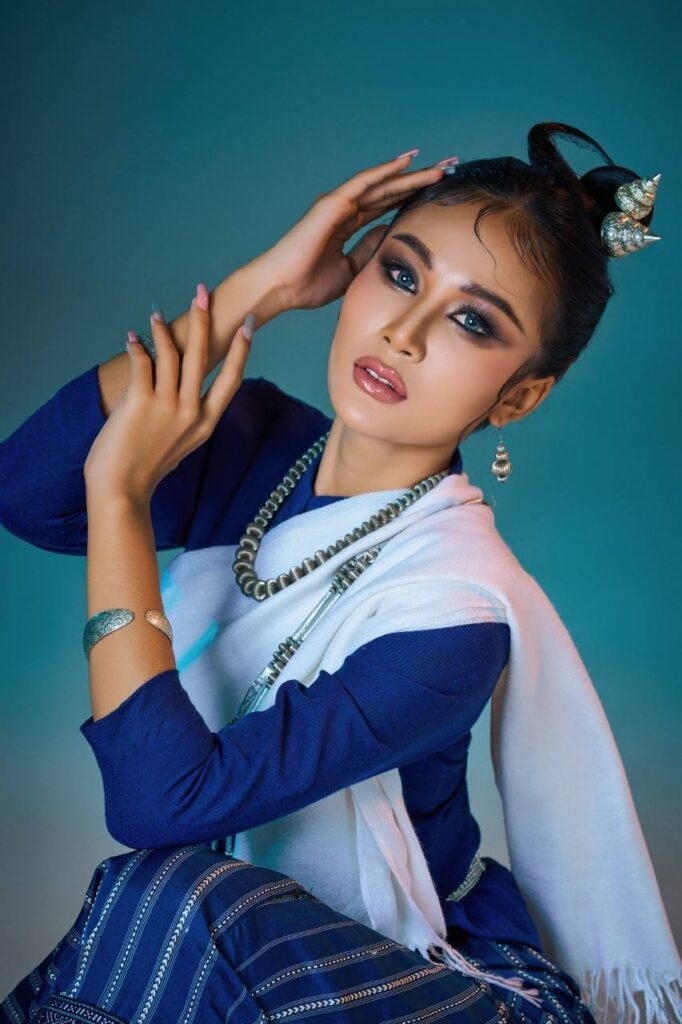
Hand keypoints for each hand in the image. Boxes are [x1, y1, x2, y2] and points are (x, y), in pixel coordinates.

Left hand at [83, 286, 252, 503]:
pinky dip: (137, 346)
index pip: (232, 378)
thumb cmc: (146, 468)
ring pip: (171, 354)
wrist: (121, 489)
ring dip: (162, 330)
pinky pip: (142, 362)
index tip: (248, 324)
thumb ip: (187, 417)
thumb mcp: (181, 444)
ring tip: (157, 316)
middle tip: (203, 294)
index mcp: (206, 423)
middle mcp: (191, 411)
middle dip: (205, 320)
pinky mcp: (141, 401)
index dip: (242, 349)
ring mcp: (167, 406)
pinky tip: (132, 338)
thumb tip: (182, 388)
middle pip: (204, 356)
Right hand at [260, 151, 450, 310]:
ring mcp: (338, 204)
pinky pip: (364, 182)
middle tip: (451, 169)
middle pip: (390, 190)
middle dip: (421, 180)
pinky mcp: (332, 203)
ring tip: (442, 165)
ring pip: (383, 183)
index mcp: (348, 225)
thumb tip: (389, 234)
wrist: (281, 288)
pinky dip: (386, 171)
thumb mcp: (350, 270)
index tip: (439, 192)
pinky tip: (408, 161)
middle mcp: (345, 209)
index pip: (387, 206)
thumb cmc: (307, 284)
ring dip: (413, 173)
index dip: (413, 197)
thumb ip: (368, 250)